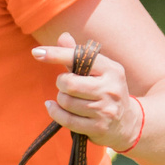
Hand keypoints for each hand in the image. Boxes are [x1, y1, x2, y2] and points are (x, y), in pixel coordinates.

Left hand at [33, 33, 142, 152]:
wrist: (128, 123)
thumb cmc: (107, 91)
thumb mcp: (99, 71)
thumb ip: (80, 55)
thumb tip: (63, 36)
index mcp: (112, 69)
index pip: (81, 58)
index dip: (56, 54)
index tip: (37, 53)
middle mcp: (110, 89)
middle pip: (69, 83)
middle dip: (60, 83)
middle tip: (64, 85)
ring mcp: (105, 110)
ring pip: (66, 101)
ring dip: (60, 99)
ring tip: (67, 98)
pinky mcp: (98, 127)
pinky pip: (66, 120)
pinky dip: (55, 112)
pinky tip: (53, 108)